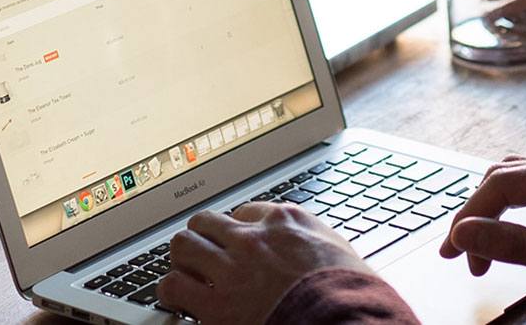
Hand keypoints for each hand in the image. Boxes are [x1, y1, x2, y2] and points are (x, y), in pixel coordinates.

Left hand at [159, 202, 370, 324]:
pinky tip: (180, 301)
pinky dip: (172, 292)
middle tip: (205, 256)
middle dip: (203, 239)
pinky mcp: (214, 304)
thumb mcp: (342, 254)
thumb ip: (316, 244)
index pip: (247, 211)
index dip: (240, 230)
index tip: (239, 244)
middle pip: (206, 222)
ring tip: (187, 275)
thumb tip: (313, 251)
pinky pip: (172, 286)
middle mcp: (253, 239)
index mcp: (286, 222)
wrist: (344, 323)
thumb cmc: (353, 296)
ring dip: (183, 261)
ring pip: (183, 245)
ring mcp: (230, 269)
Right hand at [439, 156, 525, 324]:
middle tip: (459, 253)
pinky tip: (507, 238)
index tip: (455, 248)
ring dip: (494, 215)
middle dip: (478, 214)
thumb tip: (466, 233)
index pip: (506, 182)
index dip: (473, 214)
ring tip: (477, 250)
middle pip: (508, 178)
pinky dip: (514, 218)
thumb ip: (516, 245)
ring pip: (521, 186)